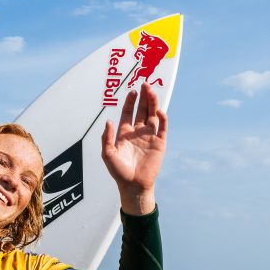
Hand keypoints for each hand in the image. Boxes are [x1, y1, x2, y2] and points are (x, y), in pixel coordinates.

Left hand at [101, 83, 167, 214]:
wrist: (133, 185)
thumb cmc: (119, 171)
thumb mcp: (107, 154)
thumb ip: (106, 138)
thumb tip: (108, 121)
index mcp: (125, 133)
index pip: (128, 112)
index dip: (130, 101)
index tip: (132, 90)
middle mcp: (138, 132)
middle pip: (142, 110)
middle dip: (144, 97)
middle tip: (145, 84)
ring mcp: (149, 137)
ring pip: (152, 115)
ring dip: (153, 103)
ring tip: (152, 91)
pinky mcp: (160, 143)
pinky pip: (163, 128)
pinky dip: (162, 118)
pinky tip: (159, 111)